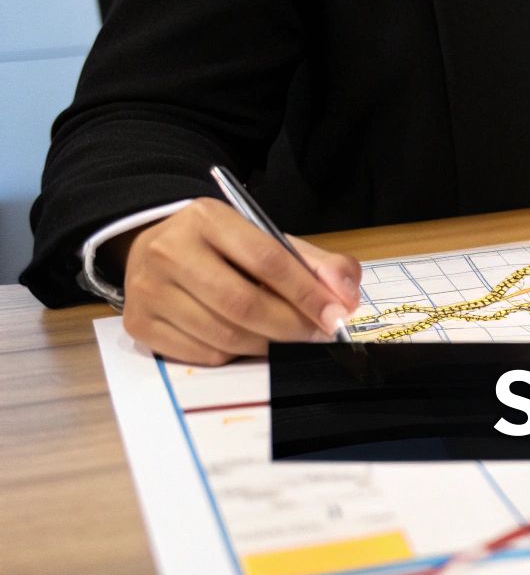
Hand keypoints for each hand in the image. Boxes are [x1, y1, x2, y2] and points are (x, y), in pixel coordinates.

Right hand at [118, 198, 361, 365]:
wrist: (159, 250)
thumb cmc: (225, 250)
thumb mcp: (270, 241)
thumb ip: (317, 264)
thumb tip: (345, 298)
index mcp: (207, 218)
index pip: (267, 260)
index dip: (307, 293)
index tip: (337, 316)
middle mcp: (169, 250)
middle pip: (242, 304)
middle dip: (291, 327)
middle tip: (318, 337)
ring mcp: (148, 289)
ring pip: (223, 335)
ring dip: (267, 346)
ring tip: (287, 340)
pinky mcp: (138, 324)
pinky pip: (201, 355)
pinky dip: (234, 356)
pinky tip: (246, 341)